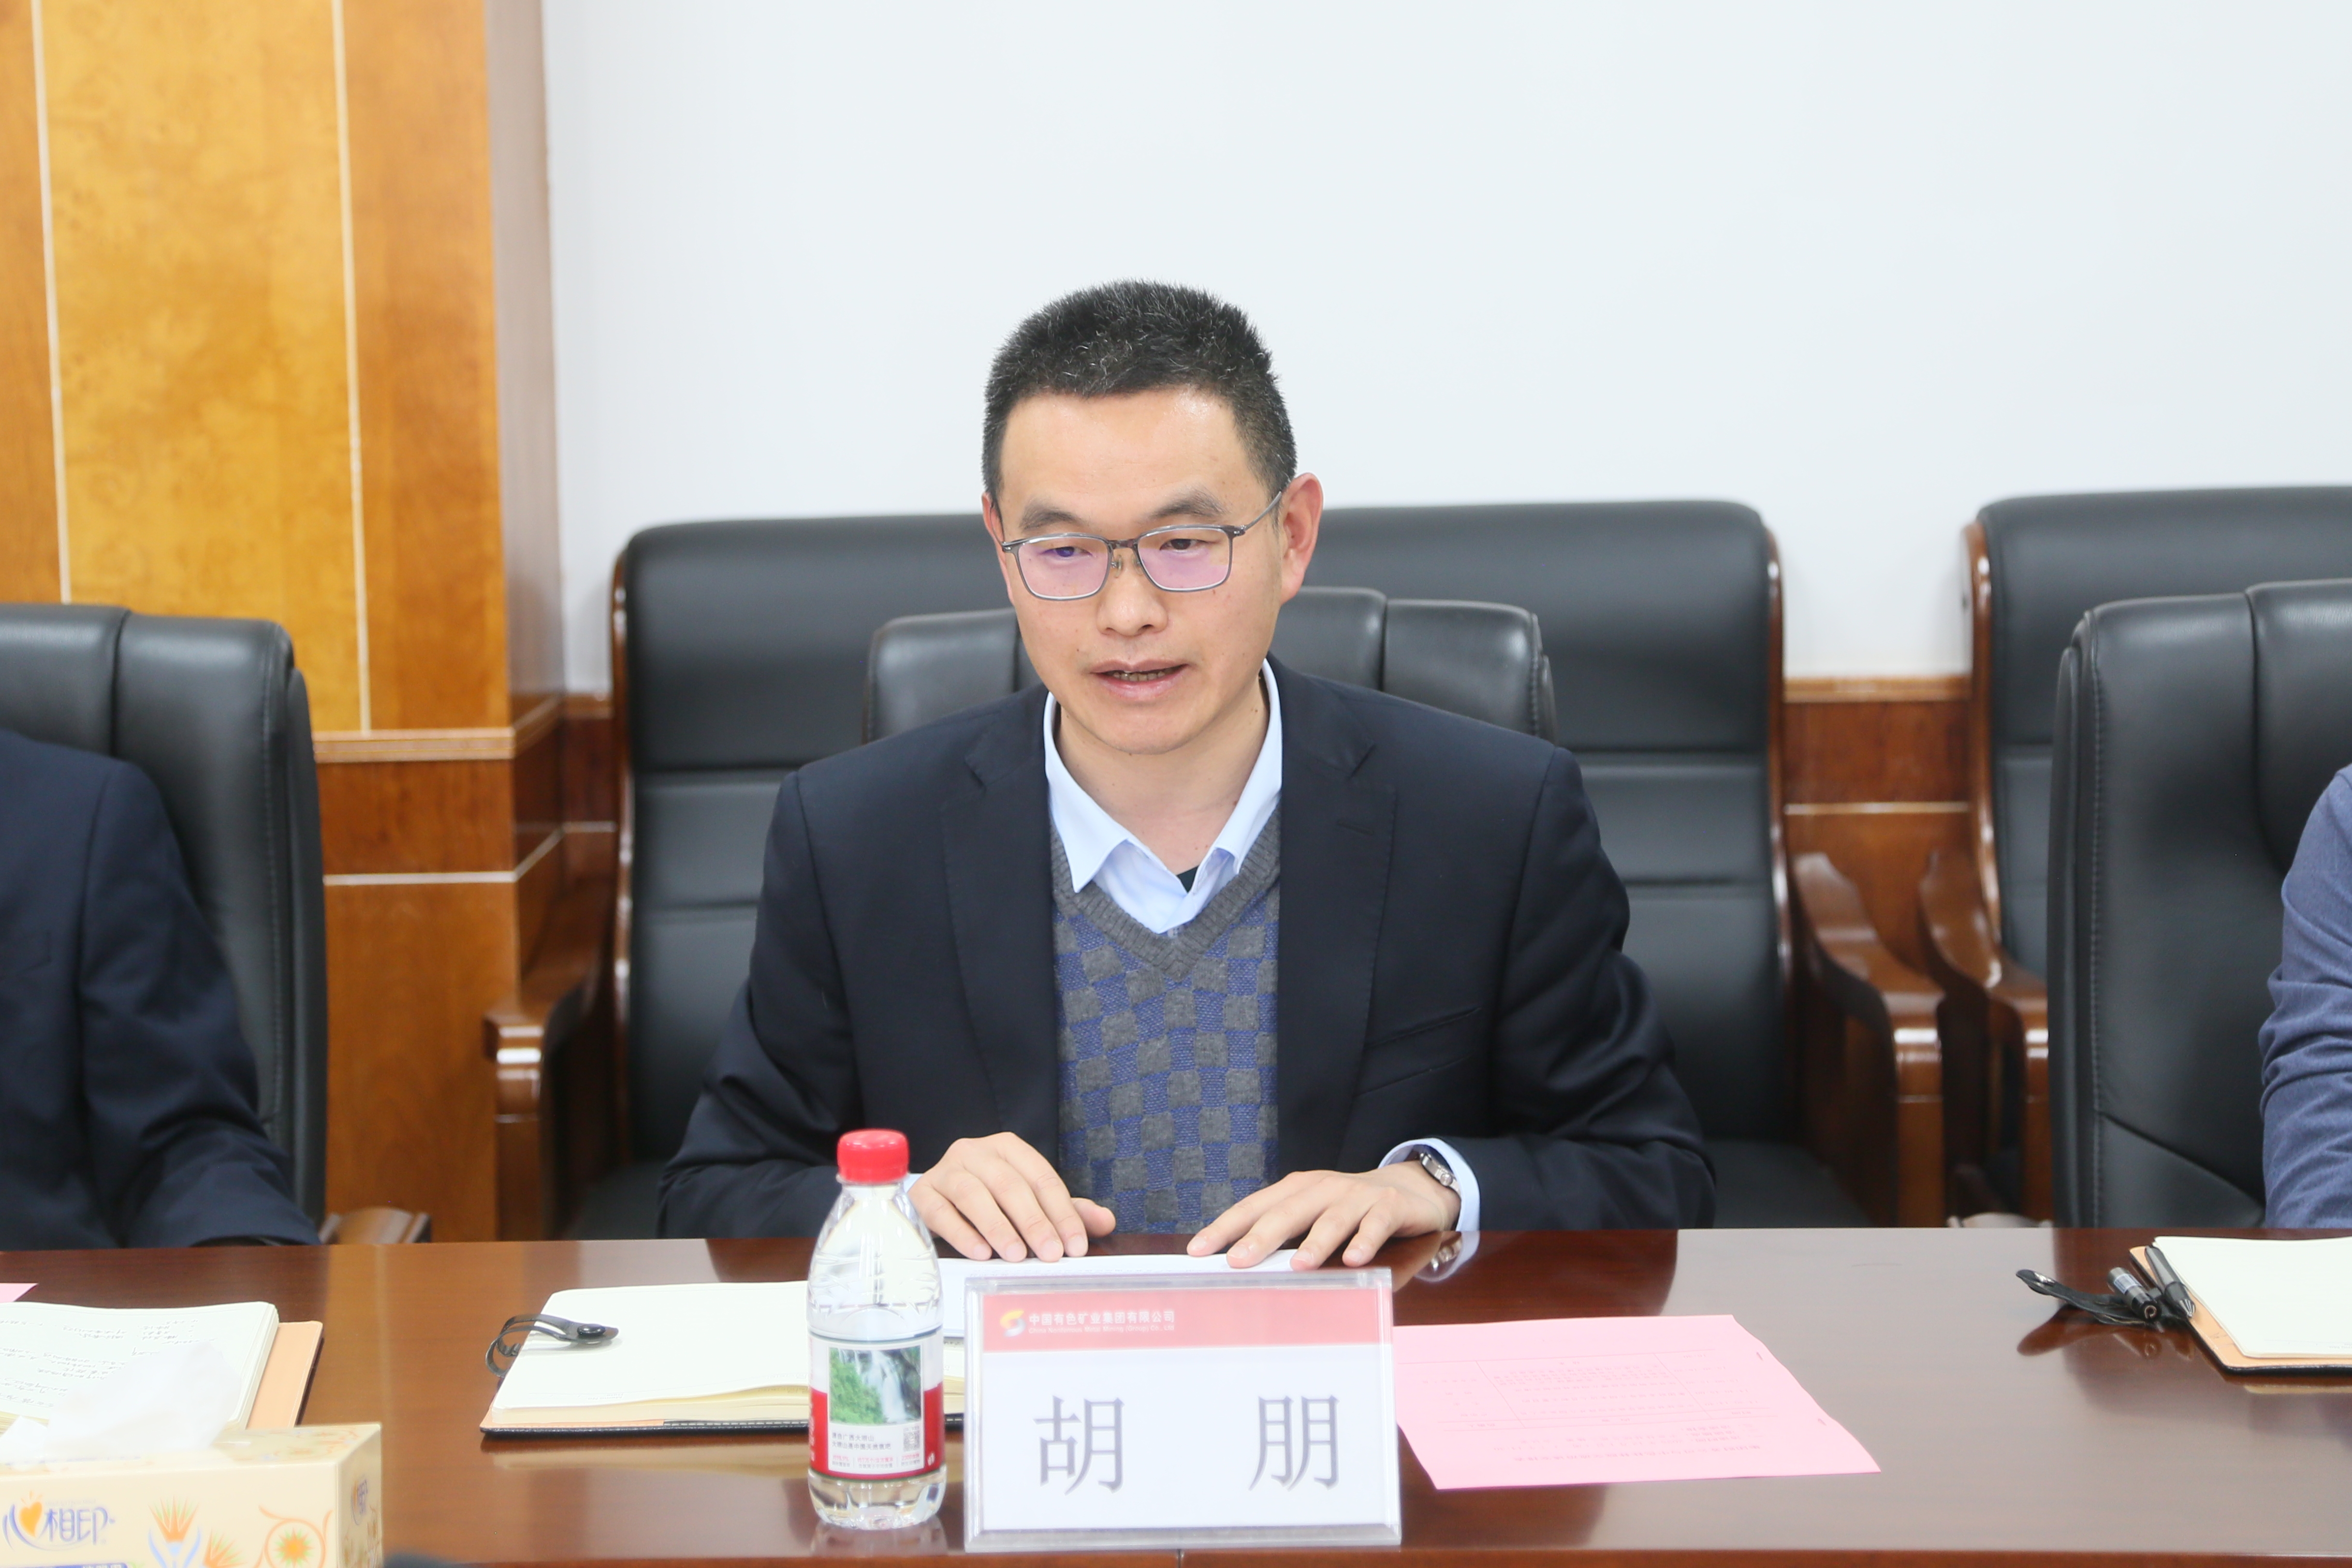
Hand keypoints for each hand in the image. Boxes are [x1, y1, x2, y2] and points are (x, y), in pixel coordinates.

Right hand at [908, 1132, 1115, 1260]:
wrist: (936, 1195)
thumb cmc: (990, 1199)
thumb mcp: (1030, 1201)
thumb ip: (1066, 1210)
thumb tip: (1105, 1221)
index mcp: (1009, 1149)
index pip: (1041, 1178)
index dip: (1062, 1213)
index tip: (1075, 1246)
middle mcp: (976, 1152)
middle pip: (1009, 1185)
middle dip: (1033, 1221)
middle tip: (1050, 1254)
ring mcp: (946, 1170)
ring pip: (973, 1194)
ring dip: (997, 1226)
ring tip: (1014, 1255)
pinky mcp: (923, 1193)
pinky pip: (941, 1211)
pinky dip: (961, 1232)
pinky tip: (979, 1253)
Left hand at [1186, 1162, 1460, 1269]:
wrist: (1412, 1189)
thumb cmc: (1352, 1210)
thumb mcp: (1315, 1217)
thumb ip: (1286, 1237)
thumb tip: (1242, 1267)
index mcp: (1297, 1190)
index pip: (1255, 1207)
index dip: (1226, 1227)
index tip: (1198, 1250)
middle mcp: (1323, 1188)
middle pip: (1288, 1211)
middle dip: (1262, 1236)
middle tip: (1238, 1261)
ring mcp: (1358, 1195)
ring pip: (1333, 1218)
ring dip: (1316, 1242)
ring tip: (1299, 1266)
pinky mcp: (1390, 1206)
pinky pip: (1376, 1223)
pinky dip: (1366, 1241)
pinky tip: (1355, 1260)